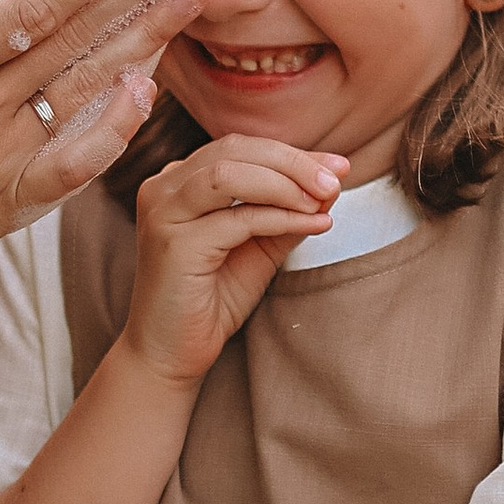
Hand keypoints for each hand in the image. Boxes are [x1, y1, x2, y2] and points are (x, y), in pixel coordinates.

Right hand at [117, 137, 348, 385]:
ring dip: (286, 182)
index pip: (240, 149)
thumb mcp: (259, 247)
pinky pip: (238, 218)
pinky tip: (313, 223)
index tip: (339, 166)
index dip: (292, 153)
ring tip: (323, 199)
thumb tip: (331, 184)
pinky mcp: (174, 244)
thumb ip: (287, 213)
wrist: (172, 355)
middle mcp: (164, 189)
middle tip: (336, 179)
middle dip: (293, 161)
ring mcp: (164, 214)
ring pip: (230, 172)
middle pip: (235, 149)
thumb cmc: (211, 302)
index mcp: (179, 182)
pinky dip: (282, 216)